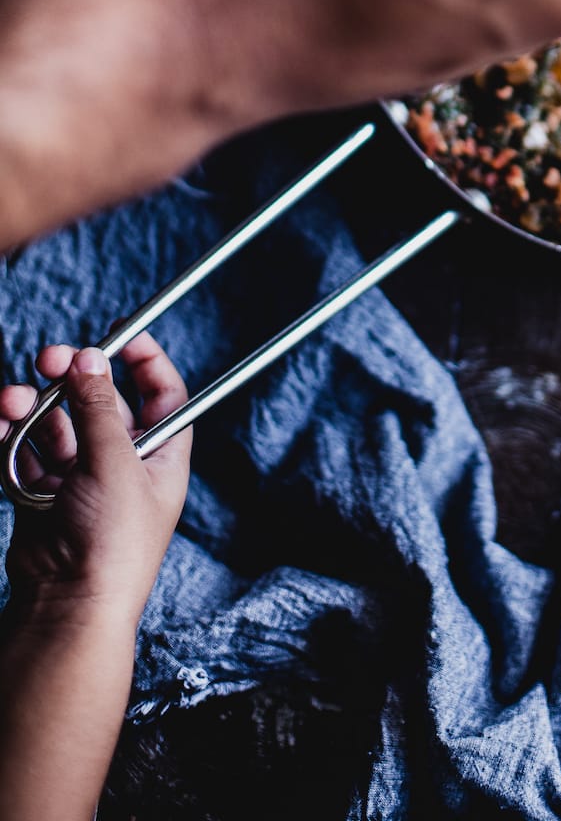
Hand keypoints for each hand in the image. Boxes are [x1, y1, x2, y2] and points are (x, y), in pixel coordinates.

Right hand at [2, 334, 190, 627]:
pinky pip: (26, 455)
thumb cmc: (111, 543)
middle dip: (74, 376)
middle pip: (101, 403)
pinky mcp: (42, 497)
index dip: (147, 361)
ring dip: (34, 406)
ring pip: (57, 426)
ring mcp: (80, 481)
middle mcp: (123, 465)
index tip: (124, 332)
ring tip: (12, 400)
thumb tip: (88, 357)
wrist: (68, 610)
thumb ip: (97, 407)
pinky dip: (10, 437)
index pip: (164, 394)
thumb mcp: (115, 463)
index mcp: (161, 456)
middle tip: (51, 357)